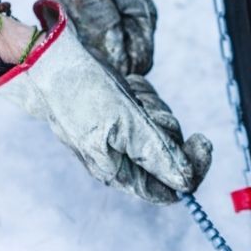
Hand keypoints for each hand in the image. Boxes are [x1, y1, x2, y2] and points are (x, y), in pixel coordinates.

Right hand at [0, 0, 210, 204]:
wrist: (49, 62)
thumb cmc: (83, 91)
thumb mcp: (127, 121)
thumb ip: (158, 154)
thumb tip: (185, 182)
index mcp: (117, 171)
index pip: (169, 189)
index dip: (191, 168)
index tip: (202, 139)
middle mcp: (117, 161)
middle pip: (168, 155)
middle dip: (165, 127)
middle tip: (148, 107)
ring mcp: (116, 138)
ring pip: (159, 130)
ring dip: (153, 107)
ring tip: (131, 93)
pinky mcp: (117, 118)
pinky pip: (147, 112)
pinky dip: (143, 97)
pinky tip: (127, 86)